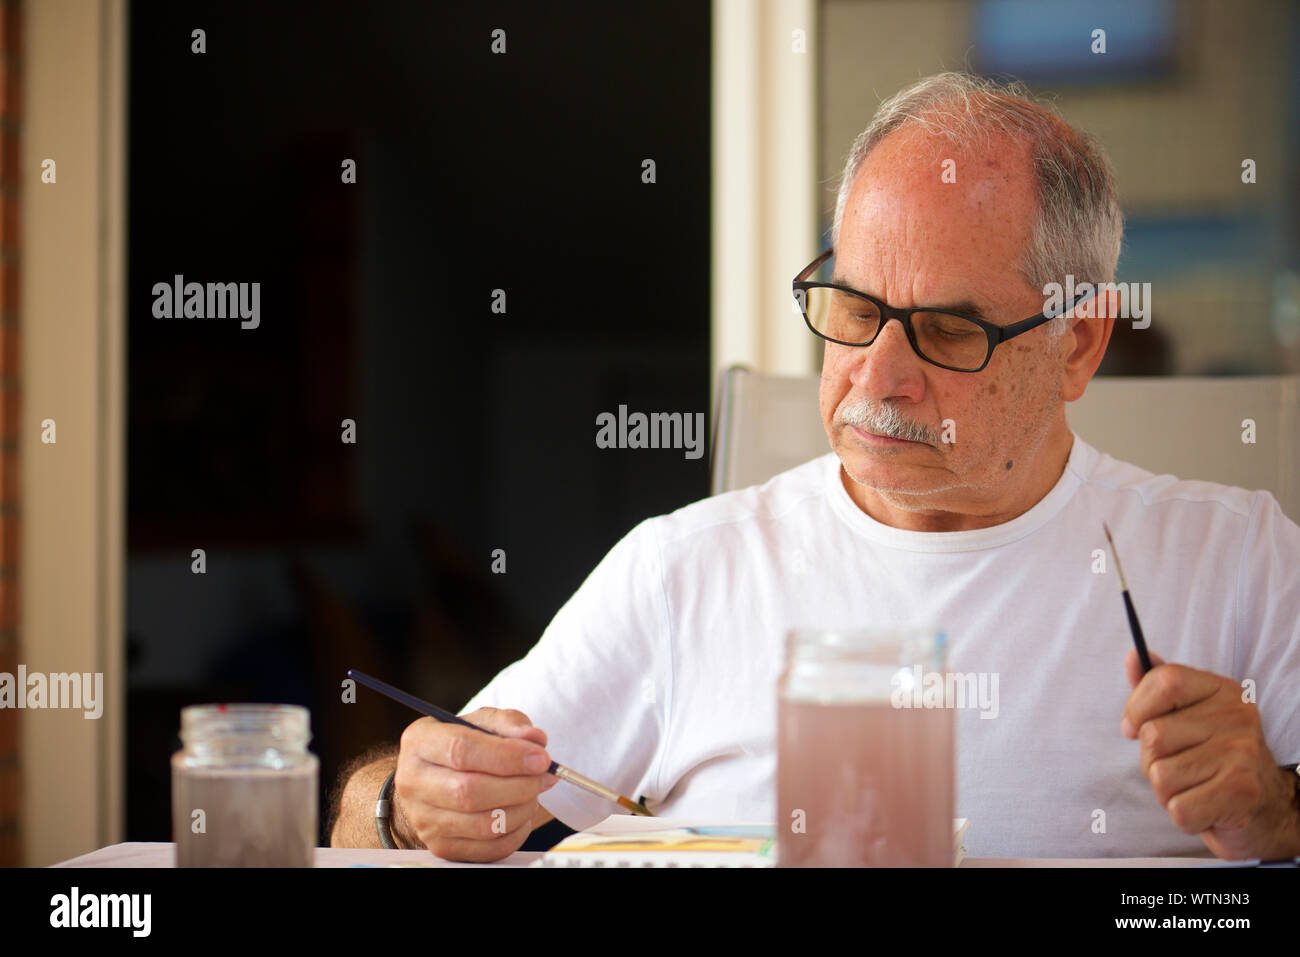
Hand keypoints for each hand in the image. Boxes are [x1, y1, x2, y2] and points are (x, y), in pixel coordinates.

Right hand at [392, 707, 557, 861]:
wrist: (436, 778)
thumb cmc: (463, 745)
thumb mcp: (482, 722)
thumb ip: (510, 724)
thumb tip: (535, 740)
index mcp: (420, 742)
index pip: (461, 750)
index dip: (507, 756)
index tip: (541, 758)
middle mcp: (413, 782)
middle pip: (470, 792)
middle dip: (519, 785)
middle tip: (544, 776)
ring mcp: (423, 819)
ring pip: (483, 824)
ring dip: (521, 809)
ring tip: (533, 792)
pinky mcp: (440, 846)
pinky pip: (489, 848)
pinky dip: (516, 832)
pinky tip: (521, 813)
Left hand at [1121, 649, 1299, 859]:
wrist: (1267, 803)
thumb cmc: (1212, 754)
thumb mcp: (1188, 713)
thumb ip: (1157, 686)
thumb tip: (1133, 657)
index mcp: (1222, 690)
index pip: (1164, 680)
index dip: (1136, 708)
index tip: (1132, 729)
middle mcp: (1238, 717)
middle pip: (1153, 735)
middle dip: (1152, 760)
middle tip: (1181, 766)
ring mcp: (1243, 754)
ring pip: (1160, 775)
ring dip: (1166, 791)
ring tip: (1194, 786)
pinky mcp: (1241, 793)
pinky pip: (1178, 809)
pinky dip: (1183, 816)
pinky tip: (1205, 808)